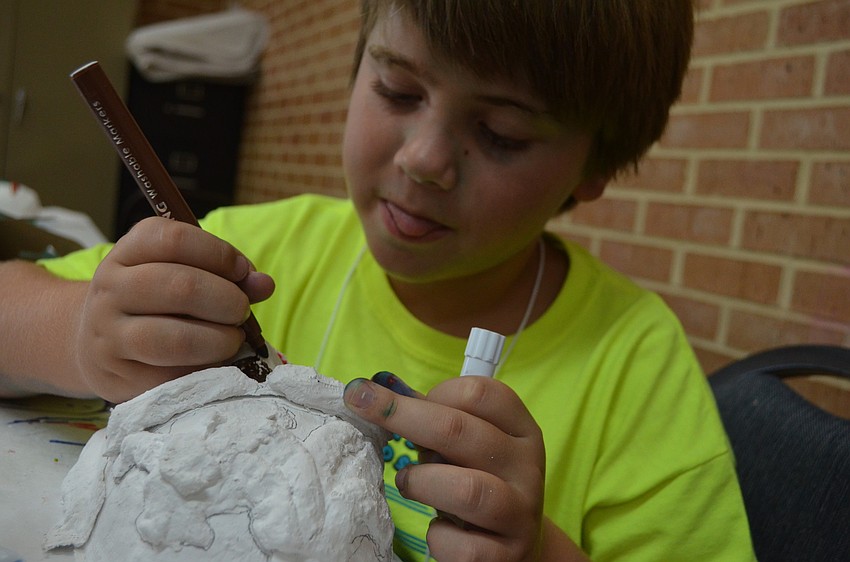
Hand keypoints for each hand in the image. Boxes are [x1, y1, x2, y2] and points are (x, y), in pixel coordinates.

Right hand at [73, 217, 273, 401]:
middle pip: (180, 286)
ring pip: (176, 338)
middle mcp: (110, 290)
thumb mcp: (180, 275)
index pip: (173, 239)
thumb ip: (226, 275)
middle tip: (241, 311)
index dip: (218, 253)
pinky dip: (206, 370)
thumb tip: (265, 285)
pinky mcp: (120, 378)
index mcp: (127, 253)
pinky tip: (214, 364)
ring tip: (233, 339)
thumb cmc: (153, 305)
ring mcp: (110, 336)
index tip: (242, 271)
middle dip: (227, 299)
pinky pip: (174, 377)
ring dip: (220, 340)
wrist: (96, 347)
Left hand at [344, 374, 546, 560]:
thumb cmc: (479, 484)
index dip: (436, 391)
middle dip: (402, 415)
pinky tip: (439, 529)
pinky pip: (458, 543)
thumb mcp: (468, 449)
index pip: (482, 394)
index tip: (404, 399)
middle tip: (361, 404)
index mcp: (521, 431)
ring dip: (420, 481)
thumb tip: (376, 390)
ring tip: (408, 483)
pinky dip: (437, 535)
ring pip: (465, 489)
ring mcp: (519, 514)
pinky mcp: (504, 556)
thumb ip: (436, 421)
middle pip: (460, 431)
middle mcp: (526, 468)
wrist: (517, 549)